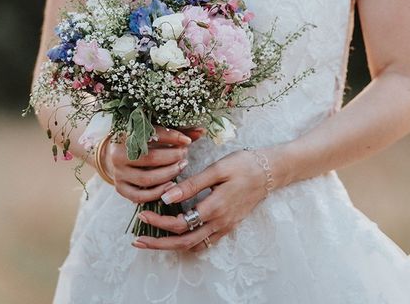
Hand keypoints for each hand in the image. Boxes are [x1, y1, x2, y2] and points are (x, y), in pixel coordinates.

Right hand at [106, 126, 204, 204]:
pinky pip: (140, 196)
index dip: (172, 137)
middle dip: (172, 158)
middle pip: (150, 159)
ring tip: (181, 167)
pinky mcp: (121, 188)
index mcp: (125, 135)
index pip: (151, 134)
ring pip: (146, 179)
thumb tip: (202, 131)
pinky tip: (171, 185)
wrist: (117, 155)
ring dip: (168, 174)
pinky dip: (158, 193)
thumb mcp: (156, 132)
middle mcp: (117, 154)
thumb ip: (177, 132)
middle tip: (185, 155)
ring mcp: (118, 173)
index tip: (188, 141)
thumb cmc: (142, 141)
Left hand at [132, 146, 278, 251]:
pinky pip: (205, 242)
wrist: (270, 171)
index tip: (143, 213)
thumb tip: (167, 197)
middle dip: (158, 243)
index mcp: (214, 208)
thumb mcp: (217, 169)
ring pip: (193, 245)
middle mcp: (219, 222)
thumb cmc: (244, 165)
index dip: (158, 222)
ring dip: (171, 245)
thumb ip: (192, 185)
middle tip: (138, 240)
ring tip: (152, 240)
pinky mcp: (228, 225)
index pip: (179, 223)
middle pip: (183, 242)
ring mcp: (225, 226)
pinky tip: (178, 236)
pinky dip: (188, 242)